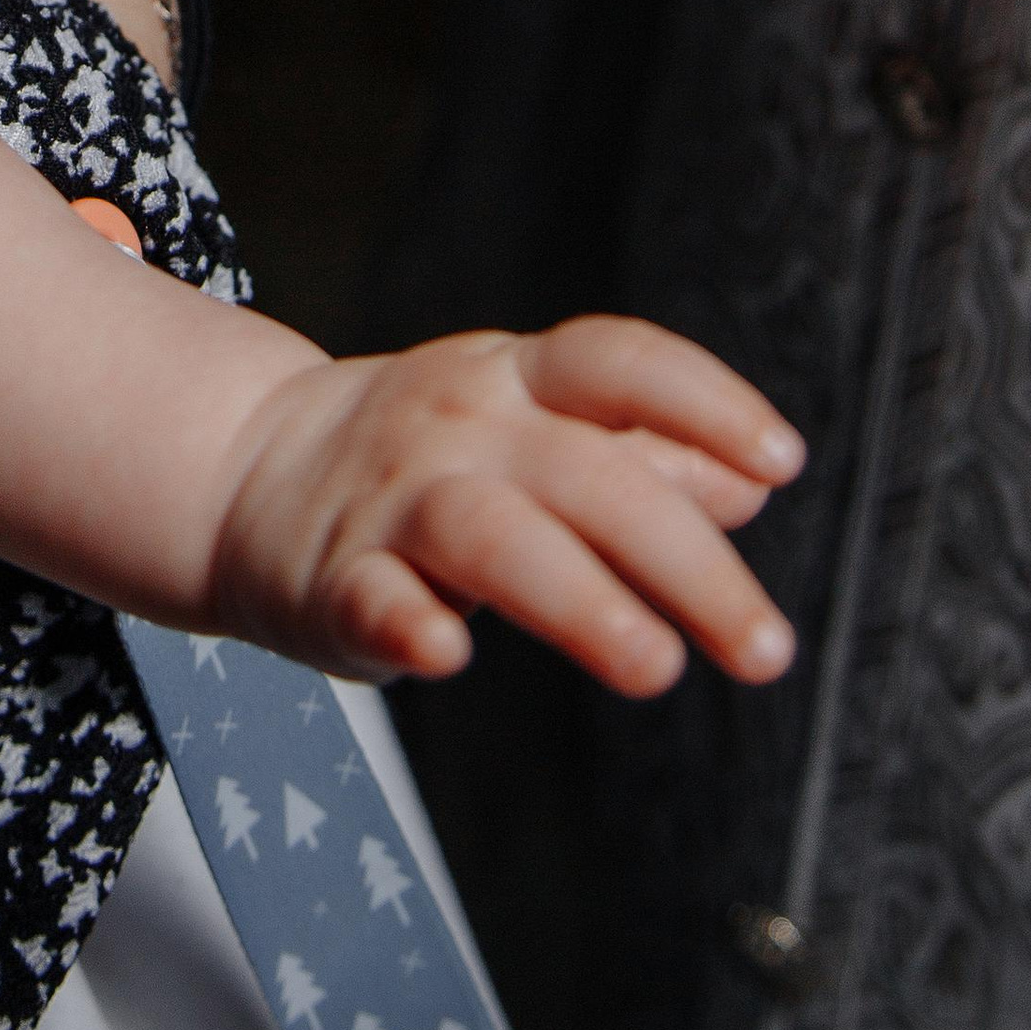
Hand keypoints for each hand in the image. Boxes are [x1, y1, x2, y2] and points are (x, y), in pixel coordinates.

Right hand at [211, 315, 805, 695]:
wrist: (248, 468)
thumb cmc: (425, 456)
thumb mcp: (532, 429)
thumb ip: (642, 456)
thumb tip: (751, 483)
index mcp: (516, 379)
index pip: (618, 363)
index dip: (706, 403)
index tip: (781, 461)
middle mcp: (461, 424)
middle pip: (588, 476)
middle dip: (689, 565)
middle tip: (765, 650)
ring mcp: (393, 499)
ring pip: (492, 536)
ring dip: (581, 599)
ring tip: (655, 666)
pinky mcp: (333, 579)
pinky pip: (371, 597)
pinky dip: (409, 625)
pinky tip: (447, 655)